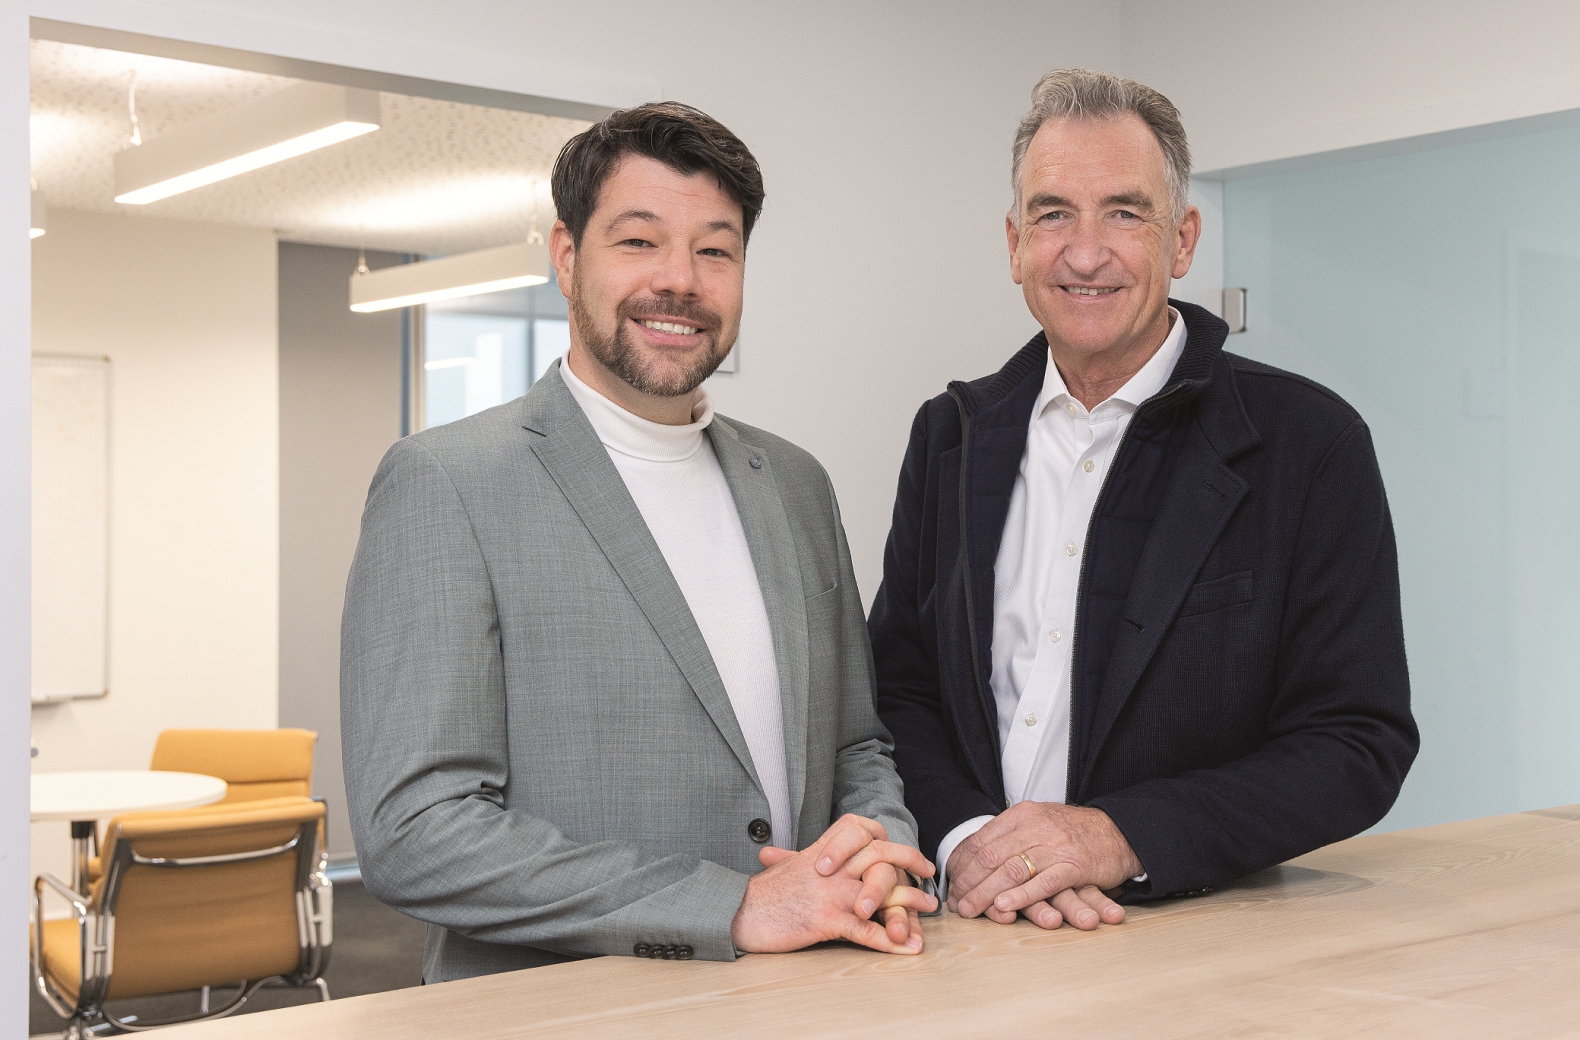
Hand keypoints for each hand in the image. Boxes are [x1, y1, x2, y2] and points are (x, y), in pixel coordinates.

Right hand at [733, 814, 936, 954]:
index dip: (888, 839)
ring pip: (881, 891)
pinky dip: (889, 941)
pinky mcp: (825, 919)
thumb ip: (799, 858)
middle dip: (910, 865)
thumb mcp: (785, 866)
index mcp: (823, 851)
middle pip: (880, 855)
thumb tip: (797, 855)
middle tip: (928, 880)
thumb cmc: (761, 893)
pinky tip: (905, 948)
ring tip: (924, 916)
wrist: (739, 912)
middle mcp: (831, 867)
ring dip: (908, 905)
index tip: (906, 853)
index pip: (863, 830)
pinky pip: (865, 930)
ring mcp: (830, 892)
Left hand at [947, 802, 1138, 929]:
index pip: (981, 840)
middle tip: (956, 903)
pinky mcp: (1074, 865)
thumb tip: (974, 856)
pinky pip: (1042, 882)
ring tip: (971, 910)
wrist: (1118, 832)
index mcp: (1022, 814)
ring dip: (986, 893)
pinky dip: (1021, 896)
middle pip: (991, 856)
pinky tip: (1004, 907)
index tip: (952, 884)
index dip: (962, 865)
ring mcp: (1055, 845)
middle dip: (969, 882)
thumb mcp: (1039, 822)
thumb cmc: (1073, 832)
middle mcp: (1035, 826)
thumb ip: (1010, 835)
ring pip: (1011, 870)